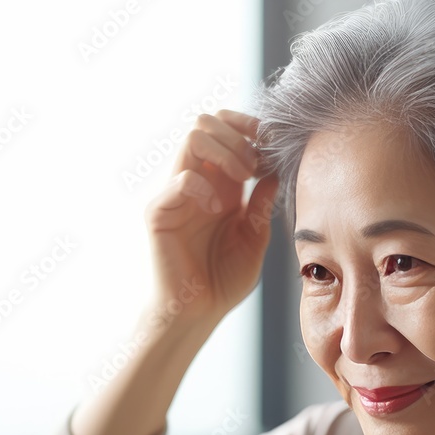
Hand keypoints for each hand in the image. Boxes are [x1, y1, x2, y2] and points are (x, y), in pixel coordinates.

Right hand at [143, 109, 279, 325]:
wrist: (198, 312)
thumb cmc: (223, 280)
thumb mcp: (255, 238)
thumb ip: (262, 204)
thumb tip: (274, 171)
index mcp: (219, 184)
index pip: (225, 130)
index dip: (249, 126)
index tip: (271, 144)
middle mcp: (196, 182)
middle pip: (206, 121)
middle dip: (237, 135)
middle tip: (254, 166)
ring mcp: (176, 193)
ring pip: (192, 137)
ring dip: (225, 151)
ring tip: (241, 179)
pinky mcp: (160, 212)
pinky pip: (181, 179)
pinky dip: (205, 186)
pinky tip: (218, 209)